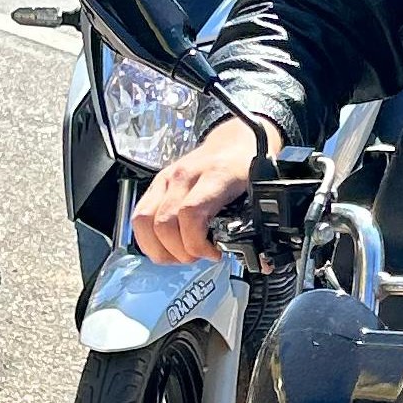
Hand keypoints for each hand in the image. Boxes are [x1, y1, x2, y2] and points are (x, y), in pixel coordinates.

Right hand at [131, 117, 264, 262]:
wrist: (234, 141)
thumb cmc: (244, 166)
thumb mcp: (258, 192)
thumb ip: (257, 225)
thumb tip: (262, 261)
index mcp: (215, 175)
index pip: (190, 213)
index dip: (196, 243)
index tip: (214, 254)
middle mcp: (185, 175)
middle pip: (164, 223)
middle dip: (180, 251)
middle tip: (198, 256)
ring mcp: (167, 179)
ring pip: (144, 221)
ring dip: (160, 249)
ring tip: (181, 255)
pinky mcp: (156, 185)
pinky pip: (139, 217)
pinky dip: (148, 239)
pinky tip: (166, 247)